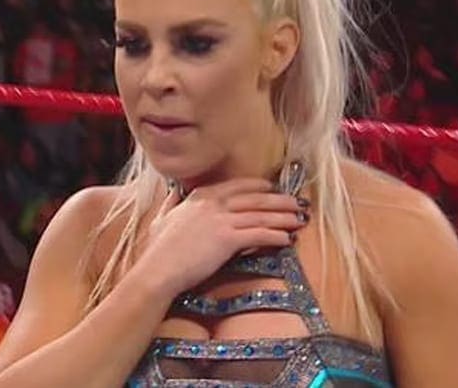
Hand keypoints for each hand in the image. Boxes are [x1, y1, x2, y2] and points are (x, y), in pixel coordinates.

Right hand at [135, 178, 307, 297]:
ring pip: (261, 215)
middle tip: (298, 203)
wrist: (157, 271)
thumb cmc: (158, 251)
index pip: (238, 186)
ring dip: (284, 217)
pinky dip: (275, 236)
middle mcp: (213, 204)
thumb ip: (171, 203)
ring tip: (300, 220)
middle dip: (280, 200)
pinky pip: (258, 234)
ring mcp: (221, 220)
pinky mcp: (227, 239)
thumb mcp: (162, 219)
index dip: (259, 186)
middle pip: (255, 198)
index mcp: (201, 197)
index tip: (273, 188)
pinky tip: (287, 239)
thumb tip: (172, 192)